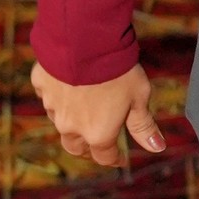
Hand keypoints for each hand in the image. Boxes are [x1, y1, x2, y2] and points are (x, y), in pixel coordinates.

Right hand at [31, 59, 163, 163]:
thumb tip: (157, 147)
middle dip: (86, 147)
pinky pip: (48, 95)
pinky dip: (58, 94)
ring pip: (60, 121)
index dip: (113, 158)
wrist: (86, 40)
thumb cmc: (118, 70)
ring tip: (82, 110)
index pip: (104, 157)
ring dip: (71, 120)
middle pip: (75, 146)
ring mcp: (52, 106)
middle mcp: (71, 125)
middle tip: (95, 142)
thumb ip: (144, 125)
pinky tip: (66, 84)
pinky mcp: (41, 85)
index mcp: (97, 133)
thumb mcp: (139, 98)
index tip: (119, 157)